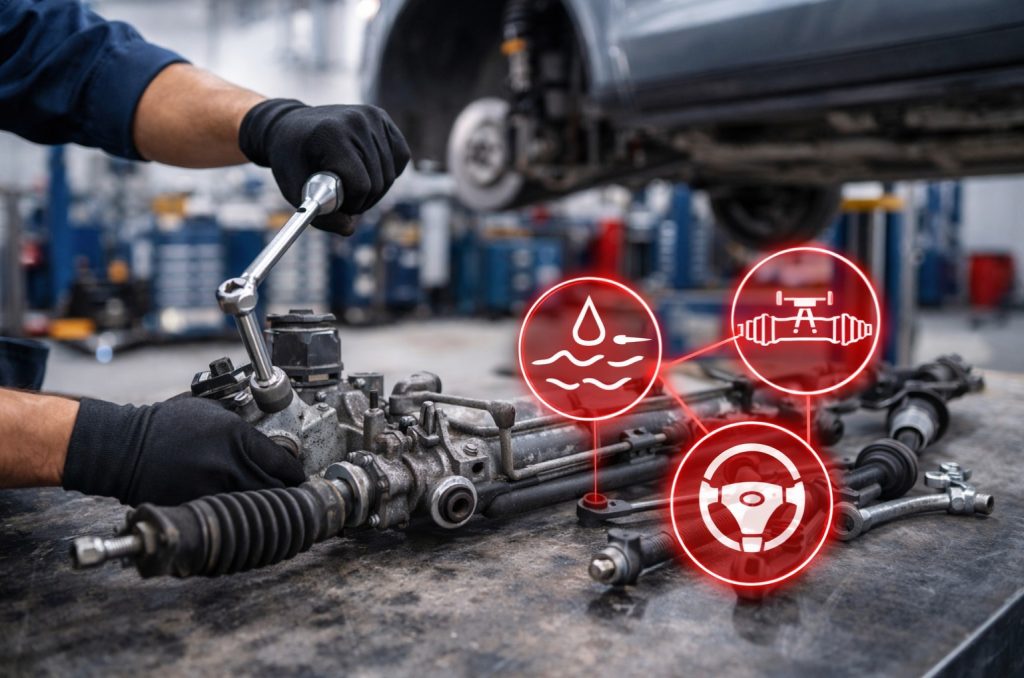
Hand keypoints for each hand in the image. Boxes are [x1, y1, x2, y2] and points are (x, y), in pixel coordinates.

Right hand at [63, 396, 305, 505]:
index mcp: (238, 438)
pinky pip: (229, 518)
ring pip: (257, 507)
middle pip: (279, 490)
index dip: (297, 474)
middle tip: (292, 495)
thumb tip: (275, 445)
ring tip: (271, 508)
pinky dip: (238, 518)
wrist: (125, 448)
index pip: (286, 464)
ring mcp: (213, 489)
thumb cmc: (166, 425)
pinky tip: (241, 516)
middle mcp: (230, 465)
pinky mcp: (198, 507)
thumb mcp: (213, 412)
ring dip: (266, 508)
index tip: (300, 478)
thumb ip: (246, 430)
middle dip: (288, 493)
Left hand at [238, 98, 410, 234]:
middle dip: (361, 200)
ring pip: (390, 174)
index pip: (360, 184)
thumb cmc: (291, 159)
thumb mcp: (294, 191)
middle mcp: (356, 120)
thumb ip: (320, 216)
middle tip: (342, 197)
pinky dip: (388, 171)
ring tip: (351, 184)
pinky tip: (368, 170)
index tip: (333, 202)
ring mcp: (372, 116)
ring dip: (374, 190)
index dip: (350, 204)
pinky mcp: (382, 118)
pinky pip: (401, 156)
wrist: (289, 125)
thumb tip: (349, 229)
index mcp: (331, 134)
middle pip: (377, 182)